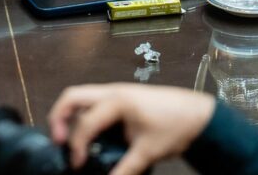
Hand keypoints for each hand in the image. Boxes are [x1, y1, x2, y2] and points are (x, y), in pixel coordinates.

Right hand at [49, 84, 215, 174]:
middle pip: (72, 97)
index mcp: (117, 101)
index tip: (78, 165)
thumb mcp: (148, 152)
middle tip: (57, 141)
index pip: (85, 123)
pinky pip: (94, 103)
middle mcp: (112, 91)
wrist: (200, 115)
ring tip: (69, 139)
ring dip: (71, 116)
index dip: (77, 146)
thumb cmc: (175, 128)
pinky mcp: (123, 98)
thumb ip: (125, 168)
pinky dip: (85, 116)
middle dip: (58, 117)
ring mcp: (117, 92)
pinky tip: (91, 136)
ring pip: (82, 97)